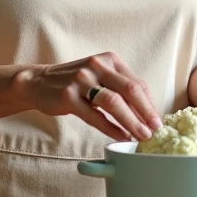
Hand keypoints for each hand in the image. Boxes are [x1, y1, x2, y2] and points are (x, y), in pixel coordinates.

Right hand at [26, 52, 162, 141]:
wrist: (38, 82)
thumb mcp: (99, 76)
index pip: (137, 82)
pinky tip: (120, 136)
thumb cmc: (75, 82)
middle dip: (146, 112)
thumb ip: (120, 88)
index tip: (158, 121)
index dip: (150, 104)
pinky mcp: (68, 96)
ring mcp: (82, 80)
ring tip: (141, 135)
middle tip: (156, 130)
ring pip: (114, 102)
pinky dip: (110, 127)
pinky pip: (94, 115)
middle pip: (130, 90)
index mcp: (109, 60)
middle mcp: (97, 66)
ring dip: (131, 121)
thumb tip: (146, 111)